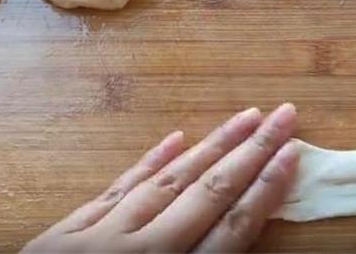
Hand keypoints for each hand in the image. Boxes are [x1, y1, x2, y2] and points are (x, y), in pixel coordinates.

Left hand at [21, 103, 298, 252]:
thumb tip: (240, 233)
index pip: (233, 228)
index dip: (267, 189)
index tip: (293, 152)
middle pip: (209, 194)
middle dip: (251, 152)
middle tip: (282, 114)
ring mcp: (98, 241)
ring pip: (167, 183)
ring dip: (210, 147)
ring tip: (243, 118)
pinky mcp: (62, 237)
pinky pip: (115, 191)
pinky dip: (149, 164)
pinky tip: (175, 138)